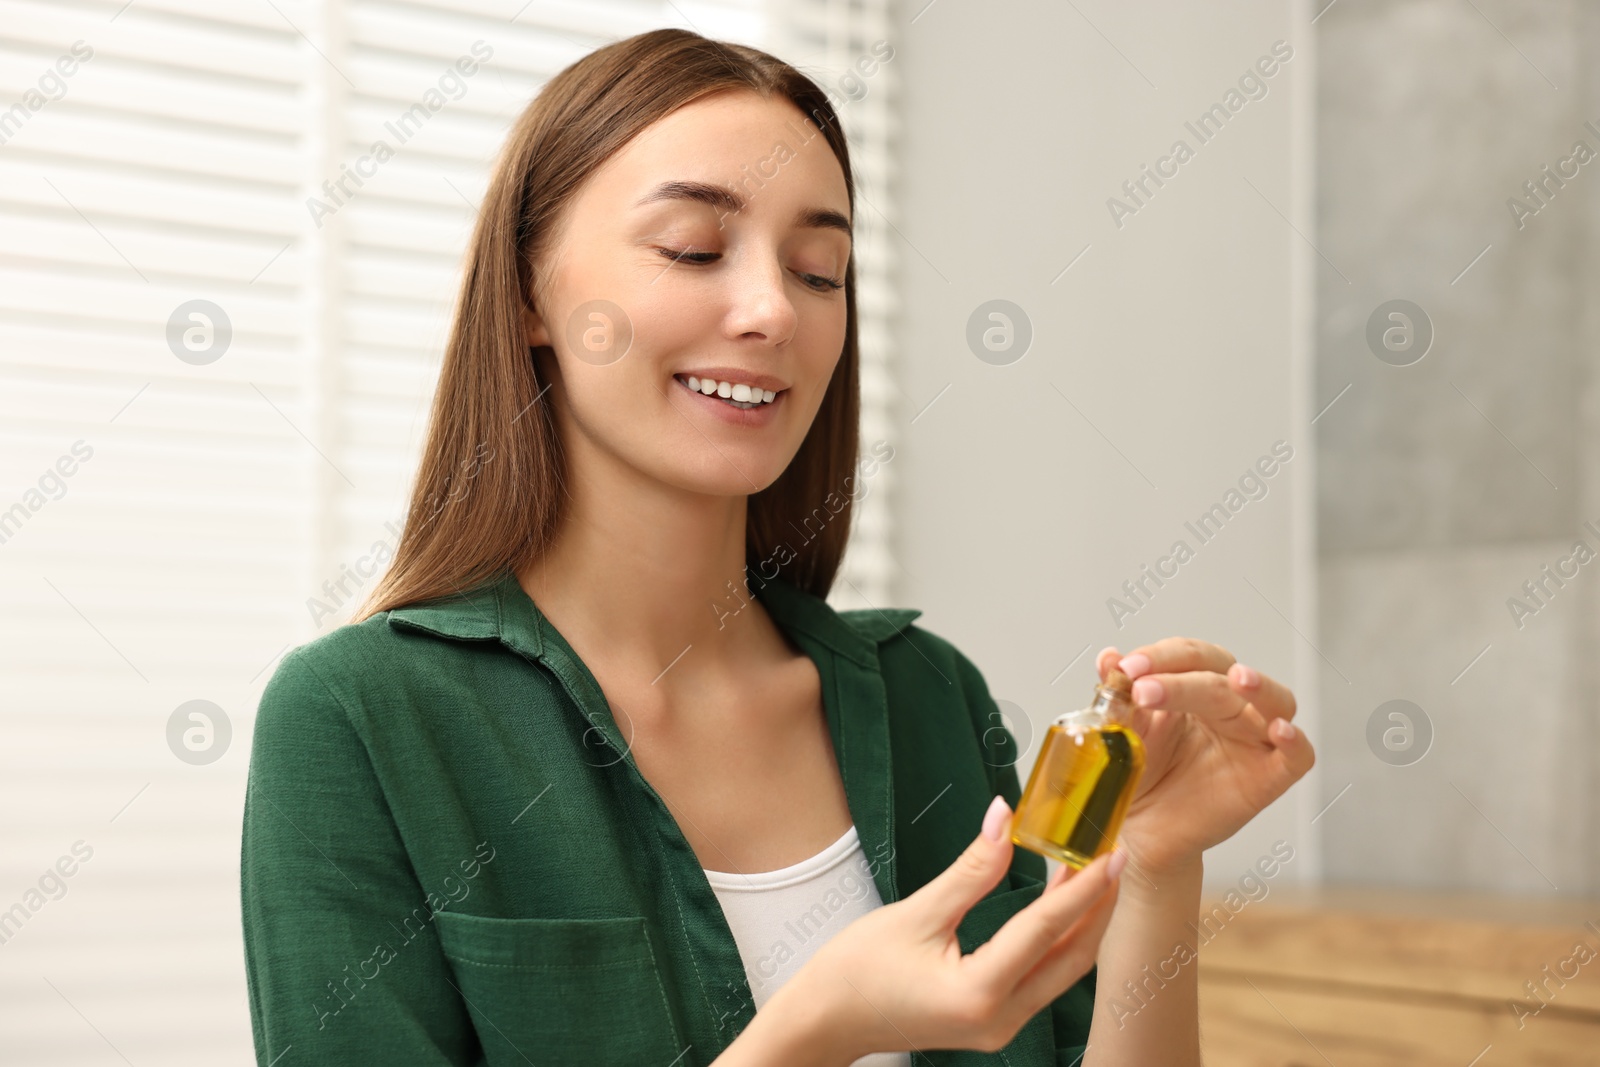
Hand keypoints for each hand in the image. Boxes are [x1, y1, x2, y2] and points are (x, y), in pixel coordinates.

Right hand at [765, 797, 1122, 1063]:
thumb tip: (1005, 818)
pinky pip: (1042, 977)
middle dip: (1098, 905)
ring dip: (1079, 921)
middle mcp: (999, 1019)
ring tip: (1091, 871)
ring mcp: (999, 1026)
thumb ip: (970, 870)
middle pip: (1071, 958)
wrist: (826, 1021)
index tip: (1111, 852)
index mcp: (979, 993)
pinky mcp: (993, 1021)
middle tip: (1115, 855)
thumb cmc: (856, 972)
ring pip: (1061, 971)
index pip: (1046, 931)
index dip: (1084, 888)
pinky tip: (1057, 904)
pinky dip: (1056, 939)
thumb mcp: (915, 912)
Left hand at [1095, 639, 1314, 878]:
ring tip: (1237, 679)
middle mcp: (1232, 708)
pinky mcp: (1270, 778)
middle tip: (1144, 689)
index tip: (1127, 667)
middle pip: (1223, 677)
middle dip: (1182, 678)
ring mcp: (1256, 741)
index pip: (1190, 656)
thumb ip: (1119, 694)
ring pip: (1274, 701)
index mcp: (1197, 687)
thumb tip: (1108, 656)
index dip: (1161, 657)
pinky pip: (1298, 756)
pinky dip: (1295, 741)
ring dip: (1259, 687)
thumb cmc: (1140, 775)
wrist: (1142, 832)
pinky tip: (1278, 729)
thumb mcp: (1125, 731)